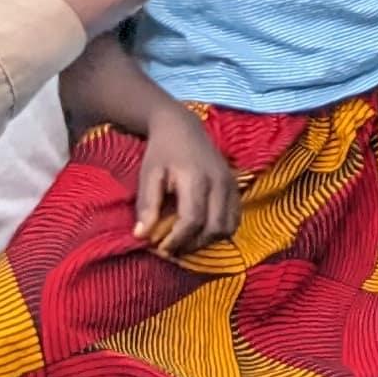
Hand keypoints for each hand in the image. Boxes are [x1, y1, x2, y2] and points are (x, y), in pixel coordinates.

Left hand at [134, 112, 237, 256]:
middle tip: (172, 248)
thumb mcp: (148, 175)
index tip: (160, 248)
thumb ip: (147, 205)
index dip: (177, 240)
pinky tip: (200, 230)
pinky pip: (235, 219)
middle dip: (192, 244)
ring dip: (207, 241)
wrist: (182, 127)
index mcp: (196, 178)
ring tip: (186, 240)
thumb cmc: (162, 152)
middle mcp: (220, 182)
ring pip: (228, 227)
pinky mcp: (235, 187)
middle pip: (214, 228)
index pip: (193, 219)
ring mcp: (231, 185)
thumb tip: (142, 236)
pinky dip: (219, 231)